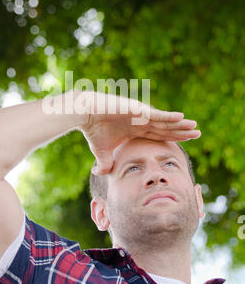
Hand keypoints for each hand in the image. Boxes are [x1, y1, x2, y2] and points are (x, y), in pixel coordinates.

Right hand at [79, 91, 200, 174]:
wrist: (84, 114)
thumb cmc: (92, 130)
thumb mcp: (102, 151)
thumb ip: (105, 162)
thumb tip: (100, 173)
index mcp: (136, 129)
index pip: (159, 135)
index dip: (173, 138)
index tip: (187, 141)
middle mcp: (141, 121)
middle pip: (166, 128)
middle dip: (182, 131)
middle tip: (198, 133)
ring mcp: (140, 114)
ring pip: (164, 121)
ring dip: (180, 124)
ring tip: (194, 126)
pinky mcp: (137, 110)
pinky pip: (156, 115)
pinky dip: (168, 117)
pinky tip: (181, 118)